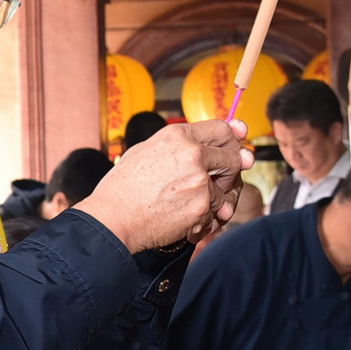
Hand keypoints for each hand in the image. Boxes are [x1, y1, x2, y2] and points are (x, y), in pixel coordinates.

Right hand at [75, 121, 253, 253]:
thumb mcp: (145, 151)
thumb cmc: (122, 188)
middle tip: (218, 182)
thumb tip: (206, 145)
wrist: (112, 219)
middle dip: (230, 171)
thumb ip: (179, 146)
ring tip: (191, 205)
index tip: (239, 144)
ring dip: (215, 199)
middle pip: (233, 158)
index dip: (234, 138)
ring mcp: (200, 181)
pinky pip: (216, 212)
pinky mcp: (202, 207)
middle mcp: (192, 154)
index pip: (222, 129)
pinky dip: (205, 219)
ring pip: (226, 189)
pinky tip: (186, 220)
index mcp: (177, 136)